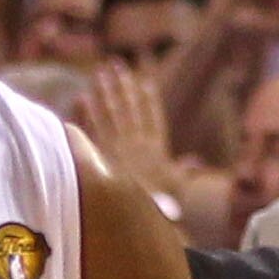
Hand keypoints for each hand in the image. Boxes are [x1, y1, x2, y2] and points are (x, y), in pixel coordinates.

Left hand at [73, 59, 178, 203]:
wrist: (137, 213)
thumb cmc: (161, 205)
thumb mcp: (178, 187)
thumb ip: (186, 171)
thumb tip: (196, 162)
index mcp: (156, 147)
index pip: (152, 116)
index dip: (148, 98)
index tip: (145, 82)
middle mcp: (136, 141)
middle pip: (128, 106)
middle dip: (123, 84)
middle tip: (116, 65)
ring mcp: (116, 146)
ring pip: (109, 112)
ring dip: (104, 91)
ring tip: (99, 74)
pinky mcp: (98, 154)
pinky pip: (91, 129)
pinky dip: (86, 113)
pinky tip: (81, 98)